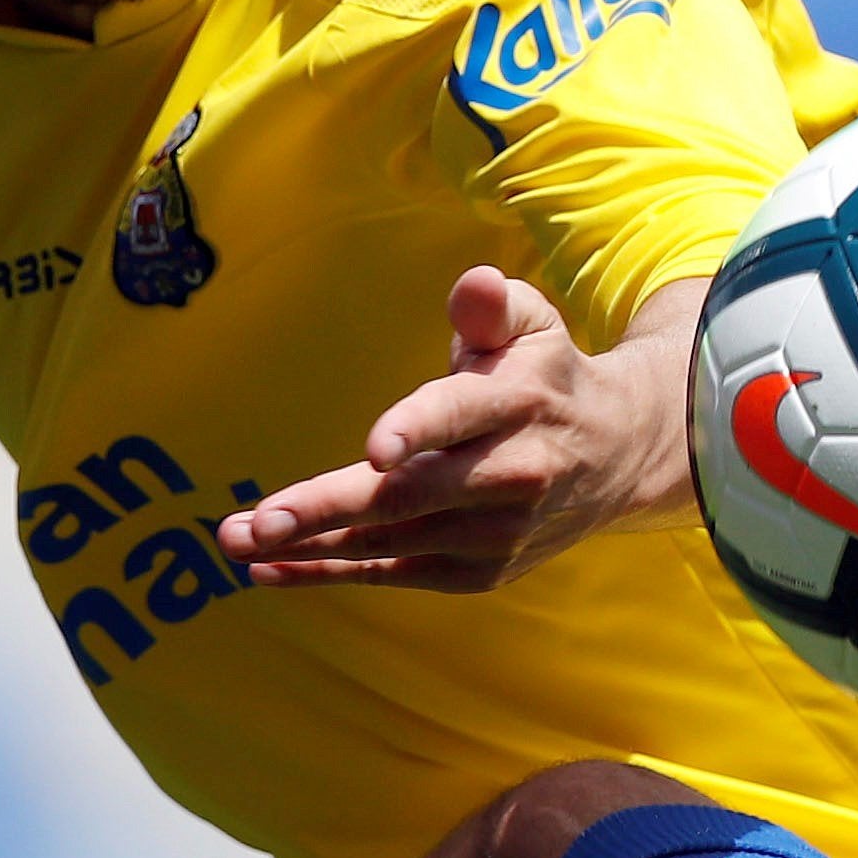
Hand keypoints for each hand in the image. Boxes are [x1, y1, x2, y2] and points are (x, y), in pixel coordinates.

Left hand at [223, 268, 696, 591]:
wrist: (620, 455)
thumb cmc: (546, 379)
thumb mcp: (533, 327)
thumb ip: (492, 306)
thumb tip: (473, 284)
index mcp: (519, 403)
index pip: (461, 415)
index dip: (417, 430)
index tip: (375, 449)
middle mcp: (513, 474)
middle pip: (411, 495)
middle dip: (328, 509)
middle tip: (257, 521)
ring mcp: (497, 532)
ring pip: (393, 542)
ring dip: (310, 545)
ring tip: (237, 542)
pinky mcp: (481, 570)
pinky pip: (395, 573)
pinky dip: (331, 573)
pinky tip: (270, 568)